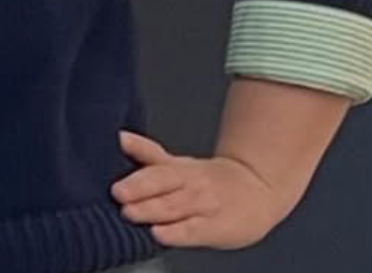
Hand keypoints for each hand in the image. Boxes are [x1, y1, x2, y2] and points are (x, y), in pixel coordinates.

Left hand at [111, 129, 297, 248]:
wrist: (255, 190)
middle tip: (117, 192)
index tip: (116, 160)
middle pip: (163, 183)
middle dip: (138, 188)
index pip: (155, 164)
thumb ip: (146, 153)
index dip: (136, 159)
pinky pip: (194, 232)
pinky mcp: (215, 229)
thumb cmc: (205, 180)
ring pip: (176, 206)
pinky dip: (176, 233)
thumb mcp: (176, 164)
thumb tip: (119, 137)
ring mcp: (204, 205)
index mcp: (178, 167)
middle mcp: (190, 183)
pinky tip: (159, 235)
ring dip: (152, 209)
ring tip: (129, 212)